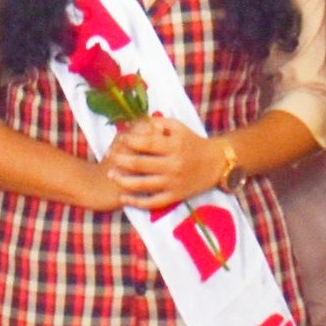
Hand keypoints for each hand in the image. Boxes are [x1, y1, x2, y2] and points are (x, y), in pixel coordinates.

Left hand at [102, 114, 225, 209]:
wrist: (216, 163)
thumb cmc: (194, 142)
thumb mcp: (179, 127)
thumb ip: (159, 123)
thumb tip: (138, 123)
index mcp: (174, 145)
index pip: (145, 143)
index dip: (128, 141)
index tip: (119, 139)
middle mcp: (173, 164)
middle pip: (139, 164)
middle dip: (120, 160)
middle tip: (109, 157)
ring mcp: (173, 182)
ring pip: (142, 184)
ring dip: (123, 180)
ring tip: (112, 175)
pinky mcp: (175, 197)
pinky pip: (152, 202)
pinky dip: (136, 202)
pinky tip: (124, 198)